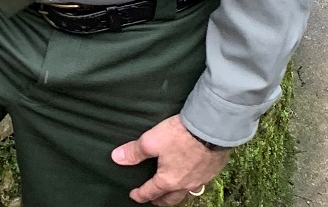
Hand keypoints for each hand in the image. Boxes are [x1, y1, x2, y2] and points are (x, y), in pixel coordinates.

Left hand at [111, 115, 230, 204]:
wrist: (210, 128)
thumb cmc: (179, 135)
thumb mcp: (151, 141)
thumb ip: (134, 152)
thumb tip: (116, 158)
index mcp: (168, 180)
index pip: (151, 192)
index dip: (140, 195)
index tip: (134, 196)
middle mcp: (185, 184)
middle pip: (170, 199)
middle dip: (159, 200)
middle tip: (153, 198)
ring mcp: (200, 179)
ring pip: (186, 193)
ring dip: (176, 194)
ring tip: (170, 190)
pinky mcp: (211, 170)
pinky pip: (199, 183)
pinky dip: (190, 183)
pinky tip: (191, 176)